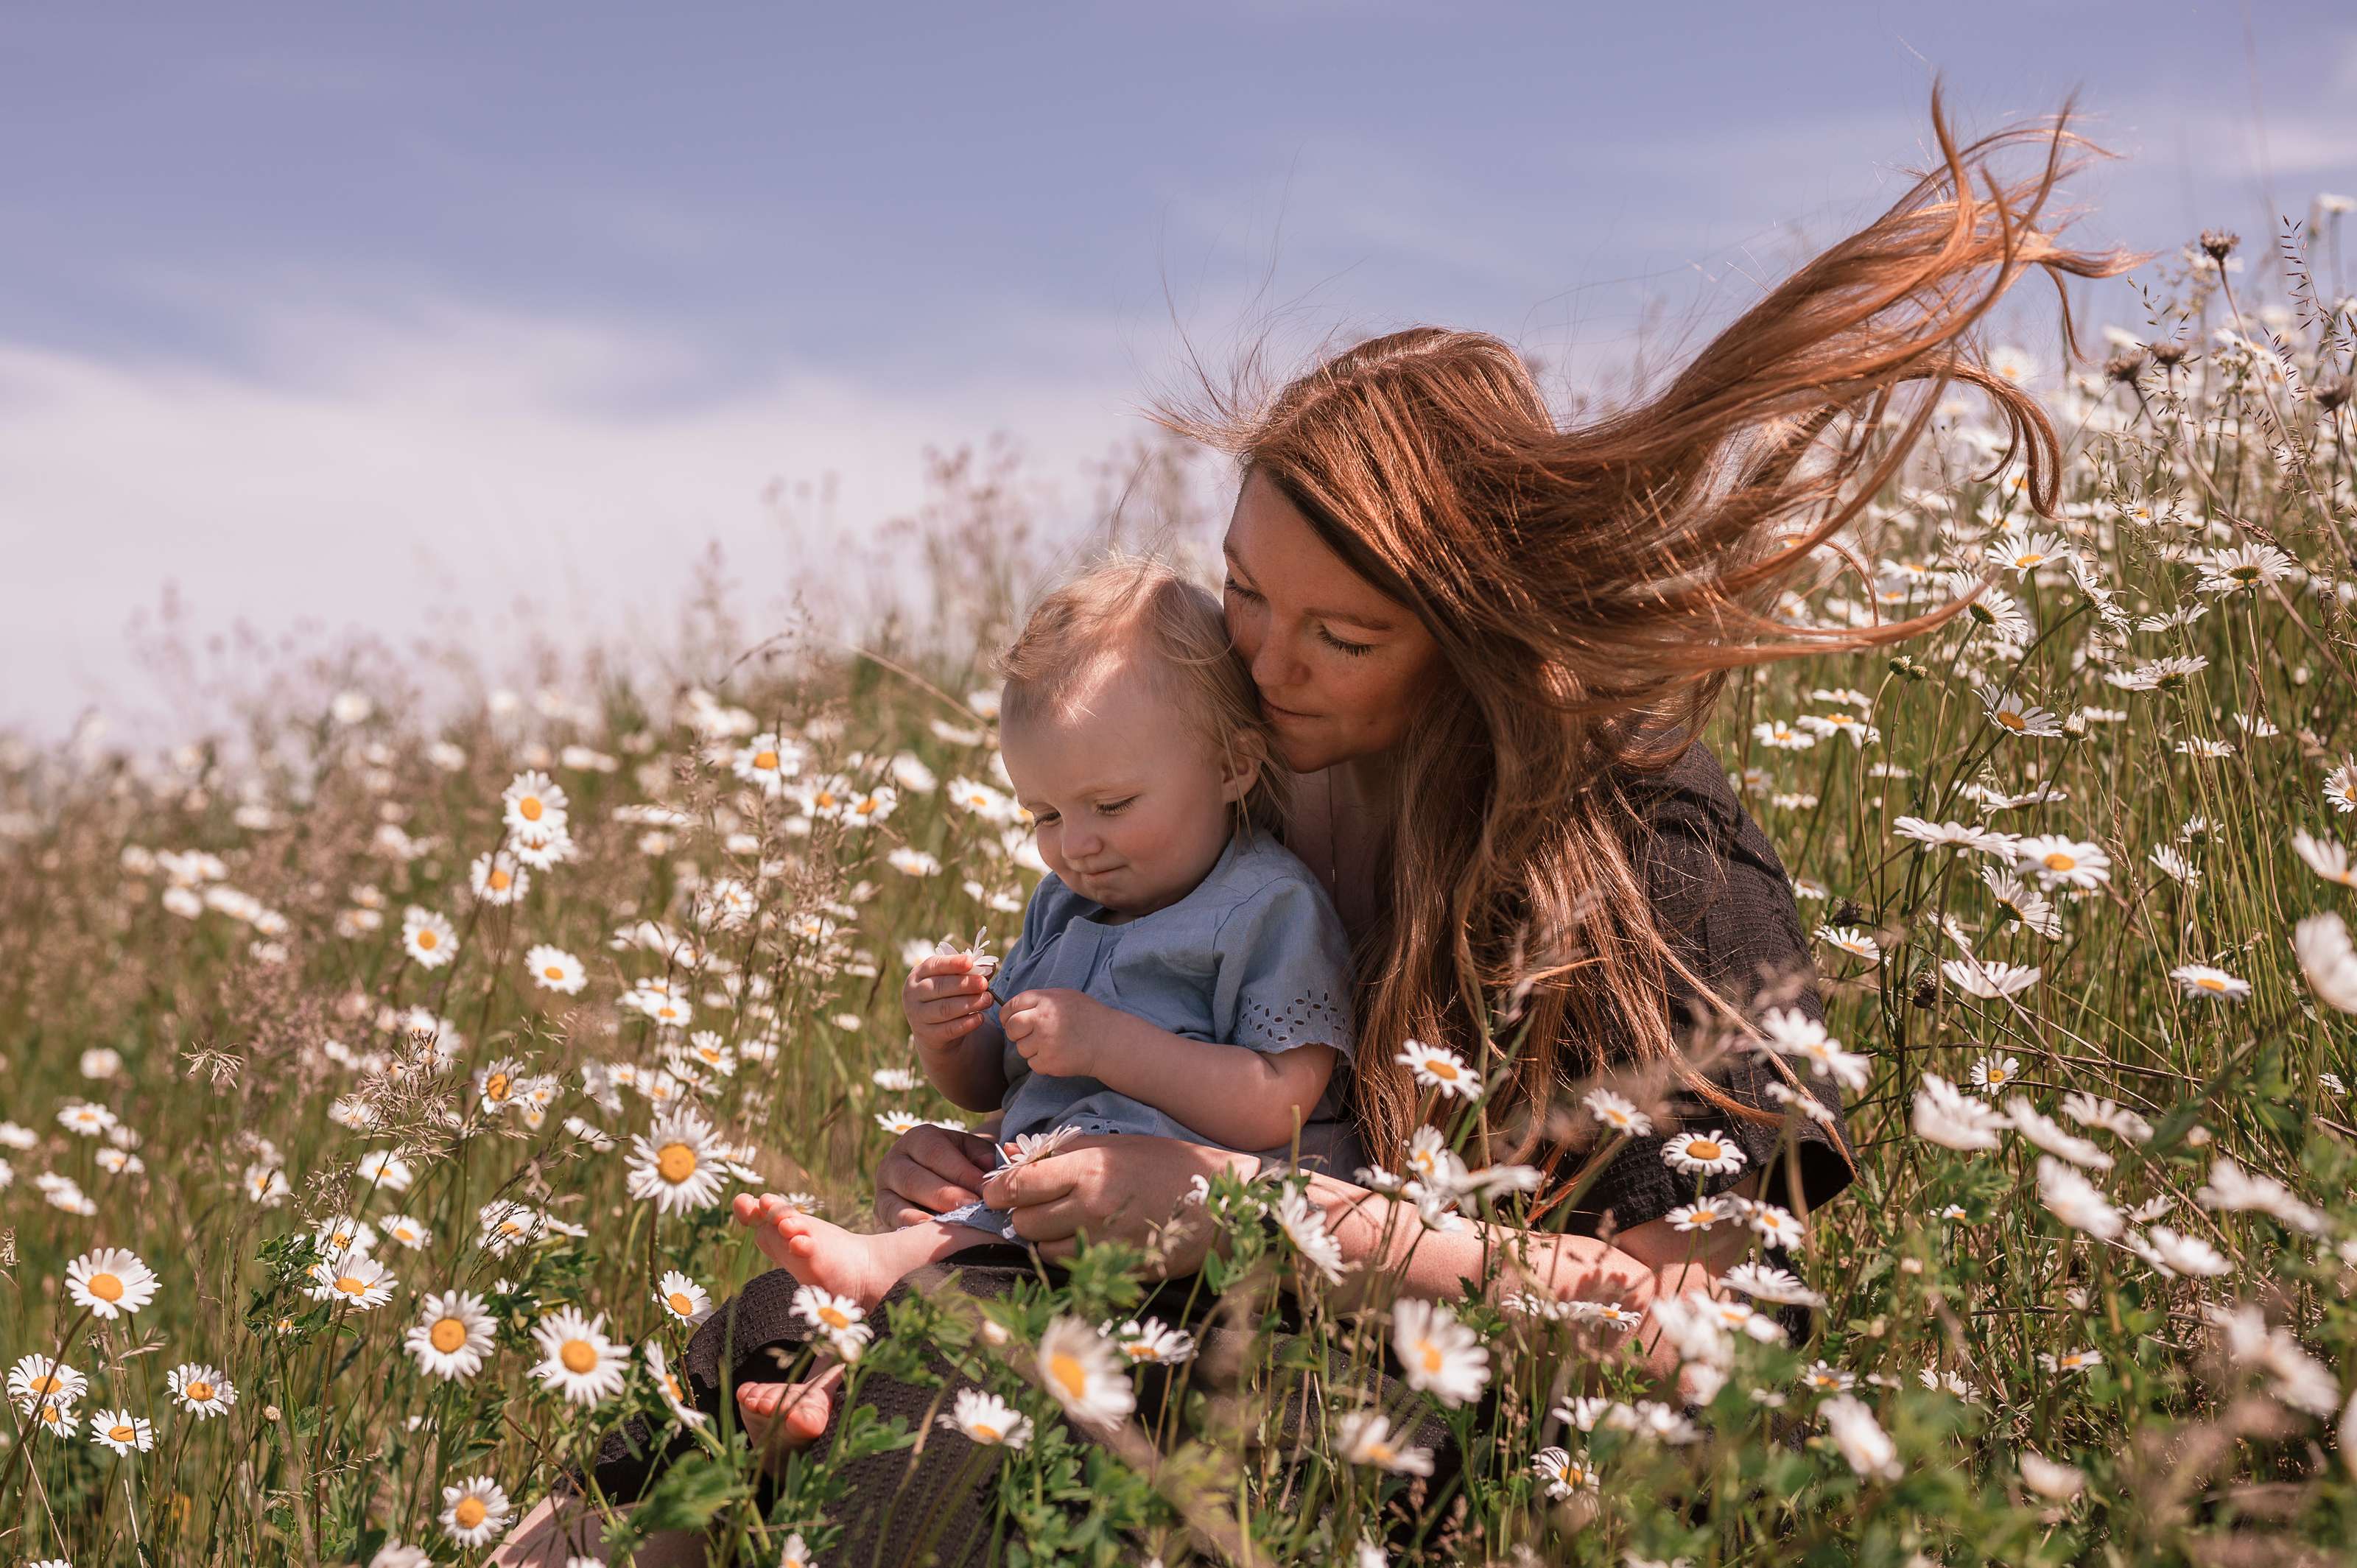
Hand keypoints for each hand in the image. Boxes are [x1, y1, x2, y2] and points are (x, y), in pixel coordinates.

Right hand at [873, 1122, 1001, 1227]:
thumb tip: (989, 1167)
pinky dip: (908, 1235)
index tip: (985, 1190)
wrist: (931, 1179)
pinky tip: (926, 1243)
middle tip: (969, 1209)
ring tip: (947, 1227)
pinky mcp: (880, 1215)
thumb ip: (981, 1156)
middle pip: (913, 1179)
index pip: (937, 1153)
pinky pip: (889, 1226)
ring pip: (896, 1205)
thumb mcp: (969, 1151)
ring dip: (922, 1219)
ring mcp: (882, 1191)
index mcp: (918, 1139)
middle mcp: (894, 1162)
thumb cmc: (957, 1164)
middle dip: (944, 1196)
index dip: (961, 1172)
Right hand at [904, 952, 992, 1052]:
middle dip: (965, 984)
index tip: (970, 962)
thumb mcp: (954, 982)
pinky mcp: (927, 1035)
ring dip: (969, 1003)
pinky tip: (980, 1018)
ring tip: (988, 1000)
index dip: (952, 963)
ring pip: (945, 1008)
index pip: (934, 965)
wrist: (934, 1032)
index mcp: (918, 974)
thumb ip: (970, 972)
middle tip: (984, 984)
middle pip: (940, 987)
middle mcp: (913, 994)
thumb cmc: (946, 997)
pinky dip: (967, 1023)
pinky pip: (949, 1029)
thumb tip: (989, 966)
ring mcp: (917, 1016)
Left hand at [981, 1133, 1250, 1269]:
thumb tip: (1012, 1157)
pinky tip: (1086, 1240)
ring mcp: (1104, 1244)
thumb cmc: (1165, 1164)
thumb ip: (1062, 1153)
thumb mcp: (1115, 1144)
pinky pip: (1074, 1268)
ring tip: (1064, 1222)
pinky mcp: (1117, 1270)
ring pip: (1043, 1249)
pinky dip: (1070, 1256)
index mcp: (1087, 1170)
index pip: (1018, 1185)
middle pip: (1024, 1223)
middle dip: (1022, 1215)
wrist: (1219, 1203)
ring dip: (1044, 1238)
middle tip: (1034, 1206)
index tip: (994, 1191)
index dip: (998, 1190)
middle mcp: (1090, 1208)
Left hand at [999, 987, 1106, 1078]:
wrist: (1108, 1040)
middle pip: (1012, 1028)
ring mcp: (1045, 1041)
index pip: (1012, 1005)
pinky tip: (1057, 1055)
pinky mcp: (1049, 1061)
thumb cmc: (1088, 1016)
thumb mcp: (1064, 997)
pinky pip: (1032, 1064)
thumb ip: (1040, 1000)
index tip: (1011, 1021)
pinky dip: (1042, 1062)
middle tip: (1028, 1035)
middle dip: (1016, 1033)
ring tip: (1052, 1045)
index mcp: (1045, 1000)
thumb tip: (1014, 1008)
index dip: (1008, 1015)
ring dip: (1031, 1049)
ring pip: (1021, 1048)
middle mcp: (1042, 1019)